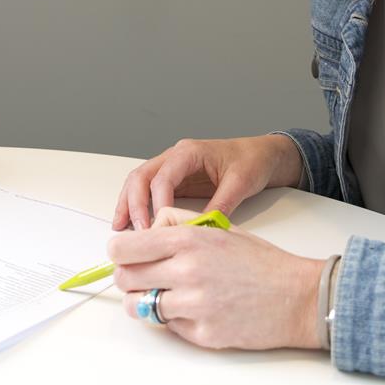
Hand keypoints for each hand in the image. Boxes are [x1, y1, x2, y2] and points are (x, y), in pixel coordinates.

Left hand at [109, 207, 326, 350]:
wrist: (299, 297)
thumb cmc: (262, 262)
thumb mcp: (219, 227)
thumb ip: (178, 222)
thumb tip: (147, 228)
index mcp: (188, 240)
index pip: (123, 248)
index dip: (119, 253)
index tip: (125, 257)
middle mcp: (186, 272)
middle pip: (124, 278)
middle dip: (129, 277)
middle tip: (145, 276)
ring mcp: (193, 306)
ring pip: (139, 307)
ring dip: (146, 302)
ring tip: (167, 295)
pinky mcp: (201, 334)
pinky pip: (168, 327)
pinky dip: (176, 320)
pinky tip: (198, 310)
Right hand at [113, 133, 300, 230]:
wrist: (262, 155)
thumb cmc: (252, 161)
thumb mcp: (240, 183)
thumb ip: (221, 205)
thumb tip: (202, 229)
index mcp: (190, 152)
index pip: (163, 176)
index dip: (157, 202)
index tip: (158, 226)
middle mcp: (175, 157)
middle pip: (141, 177)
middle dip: (134, 204)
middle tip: (138, 232)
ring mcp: (172, 168)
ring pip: (139, 183)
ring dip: (128, 205)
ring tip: (122, 229)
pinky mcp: (174, 181)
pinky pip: (148, 191)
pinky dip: (137, 206)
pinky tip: (131, 224)